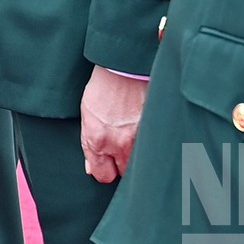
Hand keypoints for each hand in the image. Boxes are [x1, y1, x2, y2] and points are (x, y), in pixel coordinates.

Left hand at [80, 65, 146, 182]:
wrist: (125, 67)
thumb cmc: (104, 87)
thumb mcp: (87, 114)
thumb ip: (88, 144)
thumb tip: (90, 167)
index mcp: (98, 140)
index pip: (103, 175)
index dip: (105, 170)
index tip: (107, 164)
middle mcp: (120, 144)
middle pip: (124, 174)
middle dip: (122, 165)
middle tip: (122, 149)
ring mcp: (140, 139)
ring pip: (140, 164)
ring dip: (138, 156)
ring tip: (135, 139)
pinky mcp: (156, 131)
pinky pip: (154, 150)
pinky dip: (152, 146)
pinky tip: (148, 133)